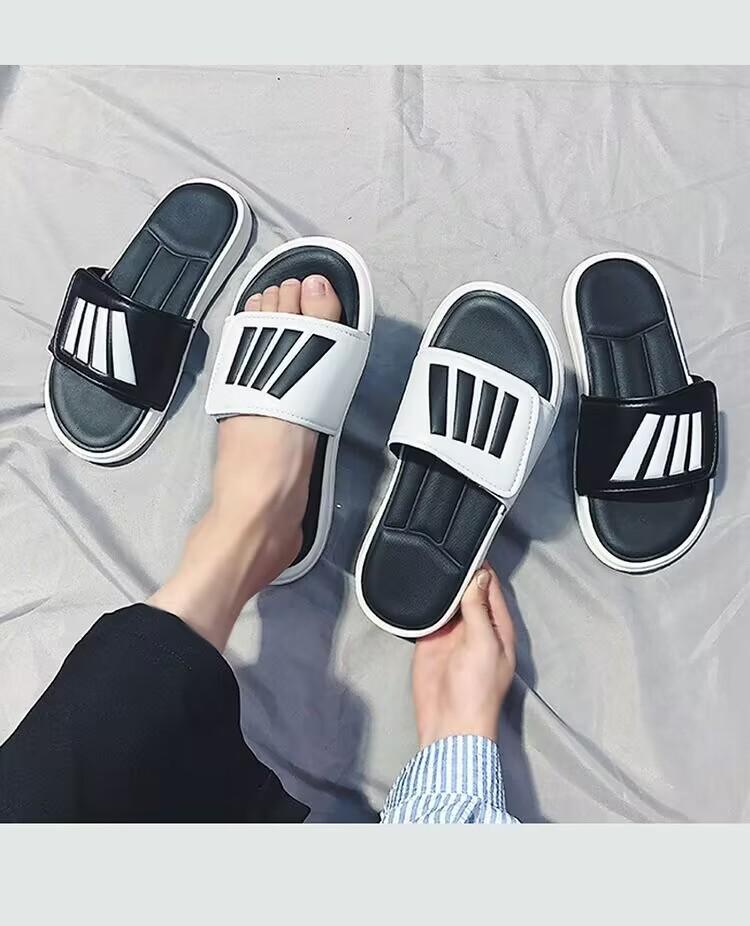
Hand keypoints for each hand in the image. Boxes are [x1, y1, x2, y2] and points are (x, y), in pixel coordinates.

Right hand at [412, 563, 515, 747]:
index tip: (470, 545)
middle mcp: (476, 627)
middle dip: (460, 572)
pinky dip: (425, 602)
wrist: (448, 724)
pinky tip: (419, 586)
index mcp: (498, 627)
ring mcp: (453, 634)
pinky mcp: (432, 641)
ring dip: (443, 585)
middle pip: (469, 590)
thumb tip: (479, 577)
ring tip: (432, 559)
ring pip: (449, 600)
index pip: (491, 587)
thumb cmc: (476, 693)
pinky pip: (429, 615)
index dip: (482, 567)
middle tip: (446, 547)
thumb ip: (478, 609)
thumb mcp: (483, 644)